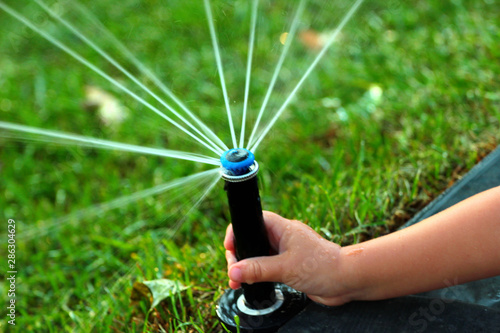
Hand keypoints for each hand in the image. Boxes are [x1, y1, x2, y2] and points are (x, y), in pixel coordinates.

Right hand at [224, 211, 351, 305]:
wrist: (347, 281)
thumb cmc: (323, 266)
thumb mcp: (285, 268)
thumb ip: (258, 269)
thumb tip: (234, 270)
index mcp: (283, 228)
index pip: (253, 221)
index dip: (239, 232)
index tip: (229, 248)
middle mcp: (283, 237)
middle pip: (252, 240)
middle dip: (239, 255)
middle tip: (233, 272)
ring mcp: (286, 252)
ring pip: (258, 255)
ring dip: (247, 267)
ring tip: (237, 281)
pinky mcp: (289, 266)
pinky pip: (267, 267)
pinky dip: (257, 274)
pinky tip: (250, 284)